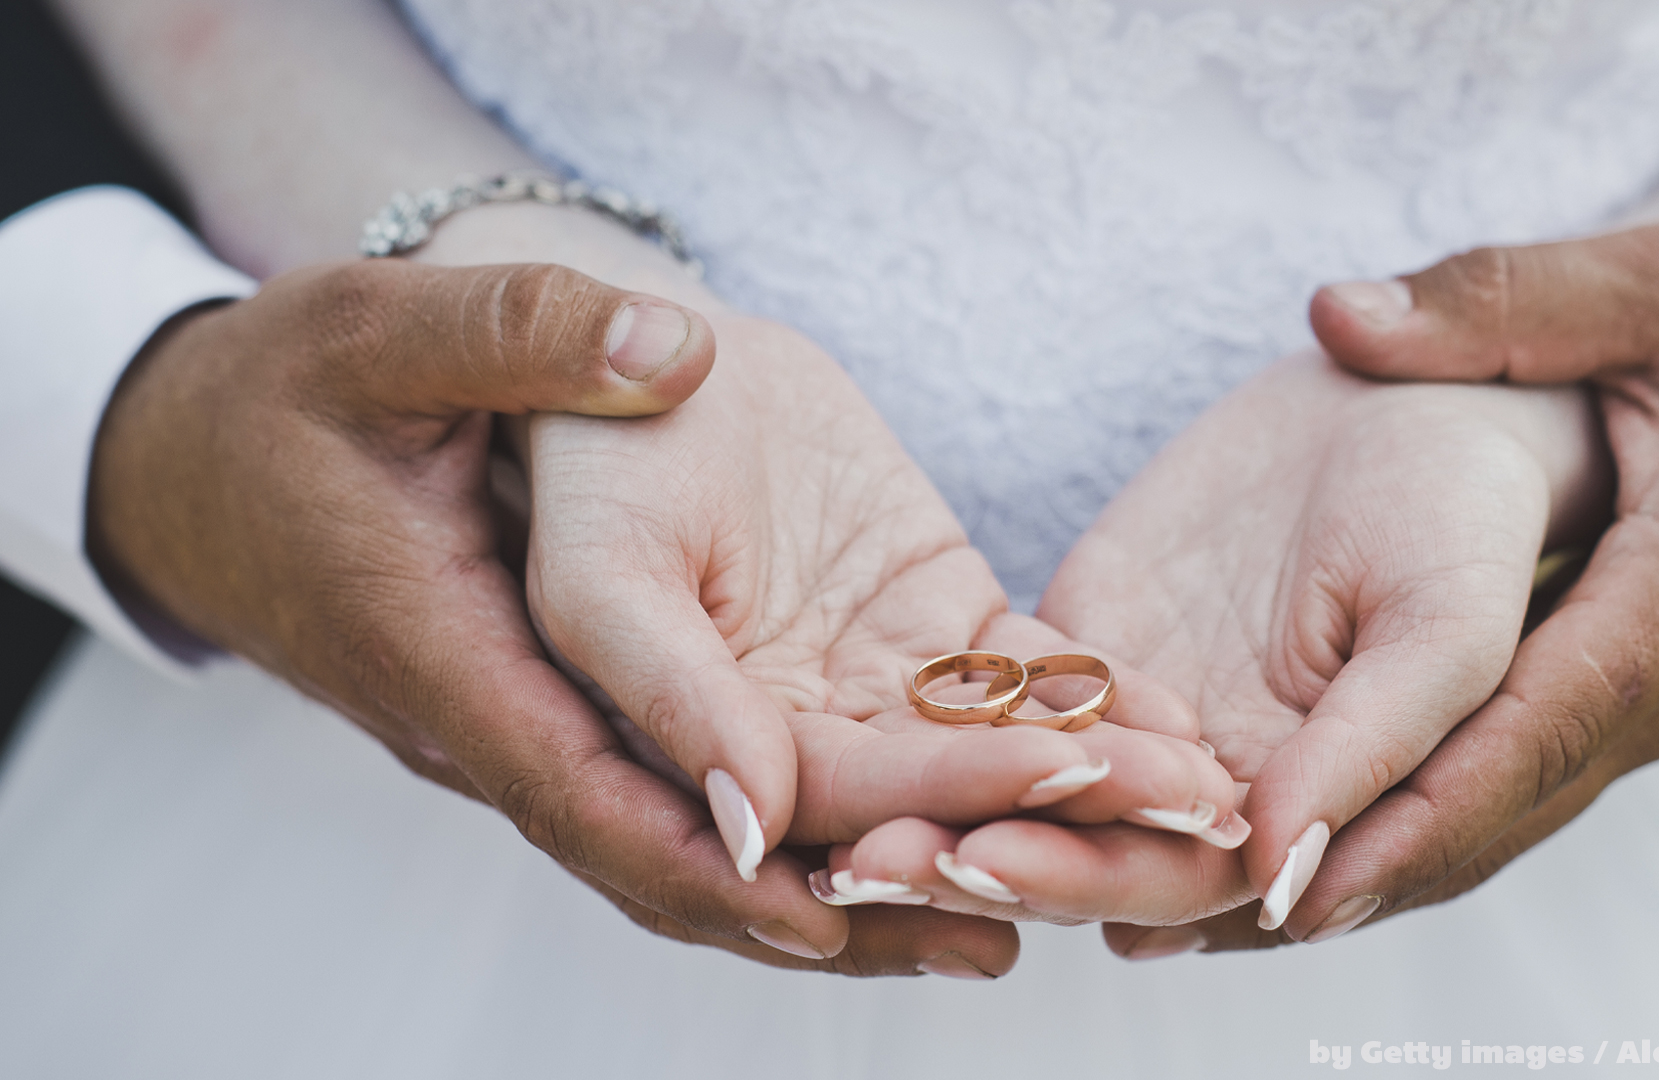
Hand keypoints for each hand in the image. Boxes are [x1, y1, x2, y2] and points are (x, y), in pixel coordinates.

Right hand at [81, 253, 1016, 977]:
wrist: (248, 446)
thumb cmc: (300, 397)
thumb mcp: (379, 339)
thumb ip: (514, 339)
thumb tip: (668, 351)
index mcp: (455, 664)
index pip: (588, 796)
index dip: (711, 858)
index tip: (831, 907)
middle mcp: (532, 722)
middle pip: (690, 847)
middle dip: (840, 896)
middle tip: (997, 933)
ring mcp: (589, 712)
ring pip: (731, 822)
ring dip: (865, 871)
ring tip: (1021, 907)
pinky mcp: (636, 677)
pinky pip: (743, 755)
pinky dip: (855, 793)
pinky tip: (971, 794)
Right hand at [410, 207, 1239, 967]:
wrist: (597, 342)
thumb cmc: (526, 428)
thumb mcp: (589, 557)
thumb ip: (654, 677)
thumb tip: (752, 822)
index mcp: (619, 755)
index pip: (750, 846)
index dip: (860, 875)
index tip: (967, 893)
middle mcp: (733, 744)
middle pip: (870, 826)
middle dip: (1001, 846)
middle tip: (1117, 870)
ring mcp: (821, 686)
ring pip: (946, 760)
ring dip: (1062, 787)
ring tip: (1179, 802)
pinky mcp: (897, 623)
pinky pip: (991, 674)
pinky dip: (1073, 695)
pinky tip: (1165, 714)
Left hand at [833, 351, 1603, 946]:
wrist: (1428, 411)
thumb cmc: (1472, 521)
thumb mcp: (1444, 627)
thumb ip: (1373, 750)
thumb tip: (1281, 876)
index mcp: (1320, 819)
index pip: (1195, 883)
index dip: (1092, 875)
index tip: (989, 862)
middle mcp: (1228, 793)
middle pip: (1093, 851)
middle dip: (984, 856)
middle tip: (870, 860)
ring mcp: (1160, 723)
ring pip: (1041, 786)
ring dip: (941, 805)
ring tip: (835, 818)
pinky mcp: (1105, 651)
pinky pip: (1017, 694)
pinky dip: (945, 716)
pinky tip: (851, 720)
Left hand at [1292, 223, 1658, 927]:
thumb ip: (1503, 299)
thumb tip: (1332, 316)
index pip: (1532, 724)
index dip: (1408, 805)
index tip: (1291, 863)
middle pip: (1503, 803)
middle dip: (1361, 869)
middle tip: (1211, 917)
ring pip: (1512, 813)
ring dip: (1383, 867)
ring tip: (1233, 911)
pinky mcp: (1649, 708)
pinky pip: (1529, 782)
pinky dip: (1431, 825)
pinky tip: (1335, 844)